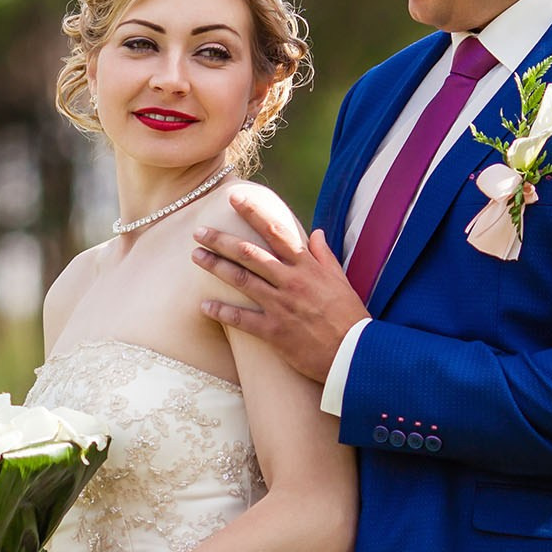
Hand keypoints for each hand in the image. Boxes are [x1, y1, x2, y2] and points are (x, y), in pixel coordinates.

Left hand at [191, 190, 369, 385]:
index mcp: (307, 266)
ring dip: (215, 266)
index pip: (275, 231)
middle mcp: (291, 281)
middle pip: (249, 253)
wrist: (356, 354)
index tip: (234, 198)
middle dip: (221, 240)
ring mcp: (281, 305)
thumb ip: (324, 256)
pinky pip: (241, 319)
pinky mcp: (274, 332)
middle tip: (199, 231)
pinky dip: (221, 311)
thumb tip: (317, 232)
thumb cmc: (350, 317)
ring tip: (196, 256)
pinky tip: (204, 305)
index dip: (252, 212)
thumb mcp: (341, 280)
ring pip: (241, 279)